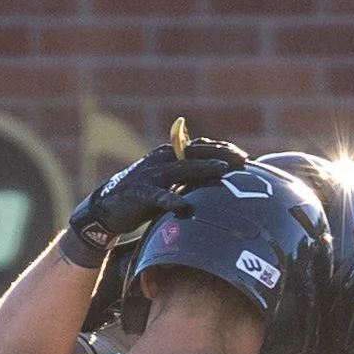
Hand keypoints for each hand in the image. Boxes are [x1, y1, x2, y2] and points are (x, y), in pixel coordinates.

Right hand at [61, 138, 248, 266]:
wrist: (109, 206)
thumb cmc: (145, 195)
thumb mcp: (168, 182)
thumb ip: (188, 178)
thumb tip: (216, 182)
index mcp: (170, 155)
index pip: (200, 147)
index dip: (222, 149)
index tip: (244, 156)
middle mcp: (162, 160)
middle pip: (195, 153)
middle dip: (220, 154)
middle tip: (243, 158)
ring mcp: (151, 175)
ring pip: (181, 168)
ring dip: (203, 167)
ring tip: (222, 168)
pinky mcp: (140, 193)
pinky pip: (158, 196)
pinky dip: (170, 200)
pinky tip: (183, 205)